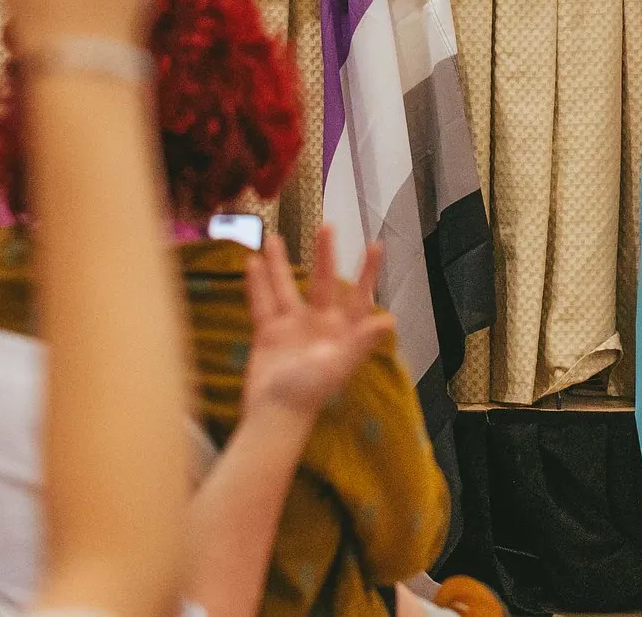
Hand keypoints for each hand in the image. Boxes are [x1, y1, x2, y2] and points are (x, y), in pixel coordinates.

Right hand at [241, 227, 390, 420]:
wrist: (274, 415)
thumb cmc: (310, 392)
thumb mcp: (338, 365)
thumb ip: (361, 341)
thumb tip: (390, 320)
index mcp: (341, 332)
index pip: (359, 297)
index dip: (369, 273)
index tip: (376, 245)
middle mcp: (319, 324)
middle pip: (323, 283)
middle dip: (324, 256)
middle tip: (325, 226)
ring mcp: (292, 328)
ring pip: (286, 288)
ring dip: (279, 265)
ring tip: (273, 237)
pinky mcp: (268, 334)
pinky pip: (262, 304)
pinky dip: (257, 285)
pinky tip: (251, 263)